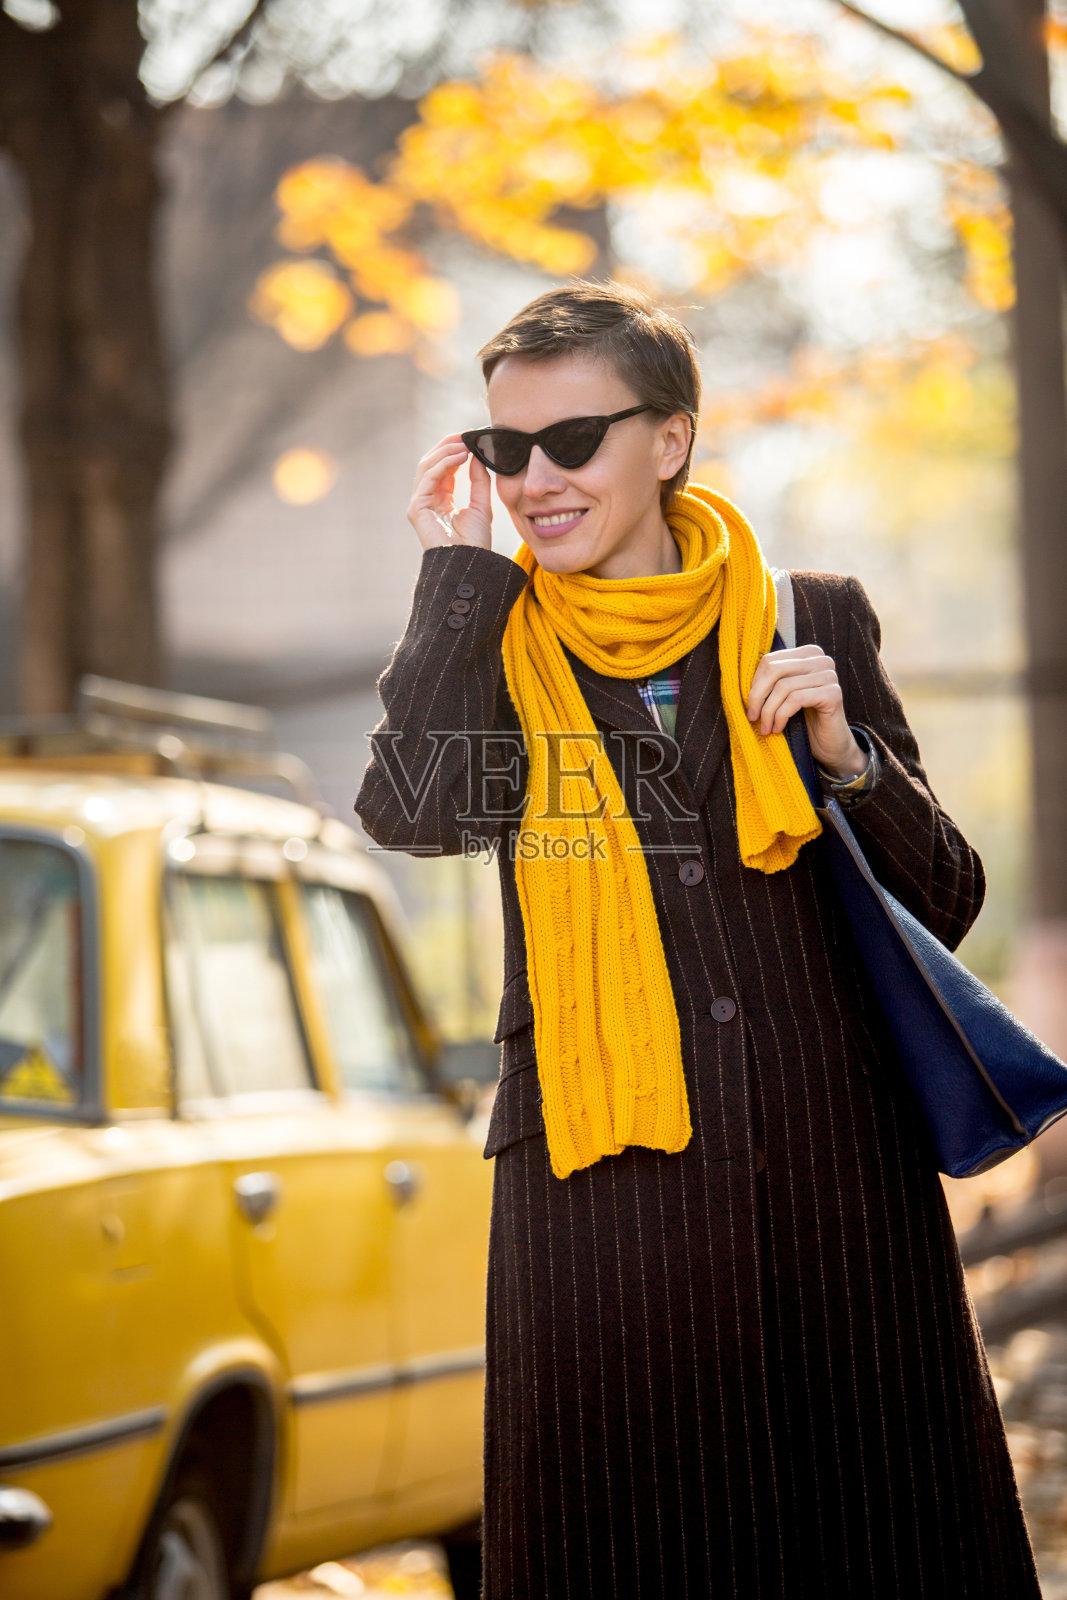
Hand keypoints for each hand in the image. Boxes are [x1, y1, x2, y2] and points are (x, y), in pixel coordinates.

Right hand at [408, 433, 492, 551]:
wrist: (470, 564)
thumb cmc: (476, 542)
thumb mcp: (482, 505)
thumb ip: (479, 480)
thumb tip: (477, 455)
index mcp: (441, 499)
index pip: (442, 468)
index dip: (453, 450)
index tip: (469, 438)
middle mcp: (427, 500)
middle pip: (430, 463)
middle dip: (447, 446)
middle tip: (465, 435)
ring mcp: (419, 504)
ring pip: (426, 467)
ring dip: (445, 451)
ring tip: (464, 443)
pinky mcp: (416, 508)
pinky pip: (428, 478)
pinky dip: (443, 464)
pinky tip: (460, 456)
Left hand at [746, 644, 865, 778]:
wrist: (829, 745)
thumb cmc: (803, 720)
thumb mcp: (783, 696)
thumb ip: (770, 682)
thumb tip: (738, 678)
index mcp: (808, 654)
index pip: (770, 660)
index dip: (755, 684)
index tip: (750, 705)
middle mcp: (821, 660)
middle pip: (775, 669)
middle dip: (757, 696)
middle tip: (752, 717)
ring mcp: (829, 675)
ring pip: (783, 686)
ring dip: (768, 711)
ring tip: (765, 728)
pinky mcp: (833, 693)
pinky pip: (796, 699)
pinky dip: (781, 716)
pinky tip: (778, 729)